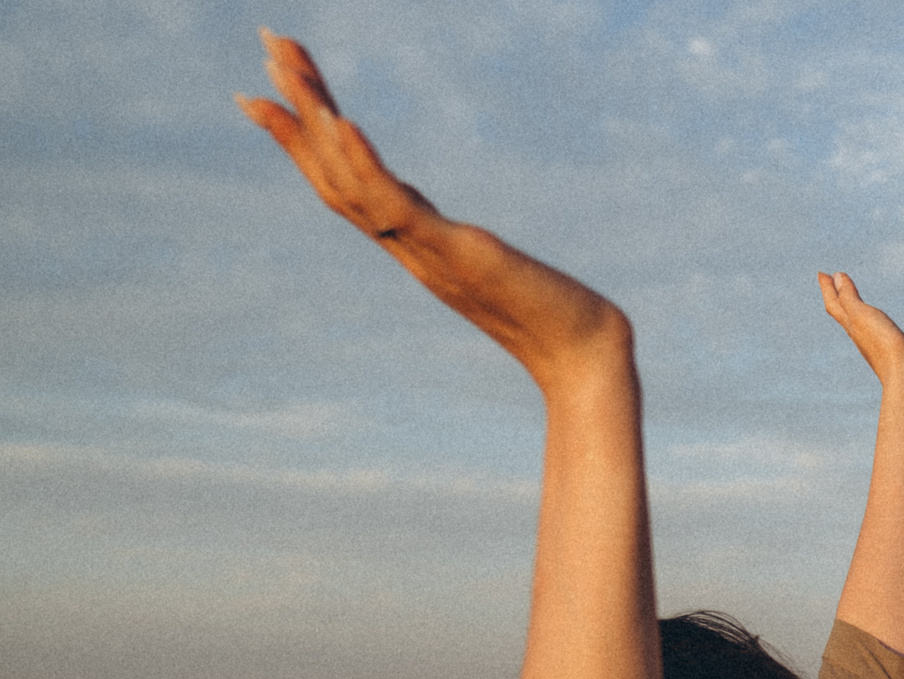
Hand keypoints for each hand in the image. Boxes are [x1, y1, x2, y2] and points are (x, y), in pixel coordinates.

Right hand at [237, 32, 626, 385]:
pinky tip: (344, 121)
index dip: (306, 140)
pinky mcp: (457, 256)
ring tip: (287, 62)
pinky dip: (368, 165)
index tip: (268, 90)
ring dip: (317, 119)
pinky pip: (398, 208)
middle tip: (267, 43)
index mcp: (415, 244)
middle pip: (334, 174)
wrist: (585, 360)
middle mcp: (409, 247)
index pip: (346, 184)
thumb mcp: (503, 271)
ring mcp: (427, 252)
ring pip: (351, 182)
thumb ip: (480, 256)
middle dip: (297, 109)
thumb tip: (481, 249)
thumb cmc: (559, 320)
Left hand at [819, 272, 903, 398]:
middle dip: (839, 296)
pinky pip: (882, 331)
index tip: (822, 273)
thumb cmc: (884, 346)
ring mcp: (879, 344)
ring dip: (857, 309)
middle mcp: (863, 336)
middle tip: (834, 282)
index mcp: (853, 327)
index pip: (835, 304)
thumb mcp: (861, 316)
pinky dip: (877, 321)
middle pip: (845, 313)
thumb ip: (849, 296)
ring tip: (855, 301)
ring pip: (863, 323)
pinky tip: (883, 324)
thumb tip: (837, 277)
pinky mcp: (897, 350)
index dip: (828, 288)